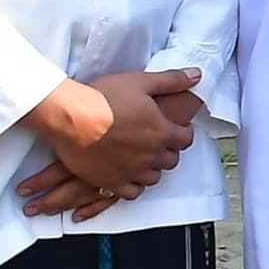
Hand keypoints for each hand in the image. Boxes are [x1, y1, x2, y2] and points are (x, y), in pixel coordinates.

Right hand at [20, 68, 202, 219]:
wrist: (71, 117)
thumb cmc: (105, 97)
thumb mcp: (141, 81)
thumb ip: (172, 81)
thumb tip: (197, 75)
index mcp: (162, 132)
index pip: (185, 140)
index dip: (182, 133)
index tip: (176, 129)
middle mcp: (150, 156)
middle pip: (171, 160)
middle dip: (168, 150)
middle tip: (158, 141)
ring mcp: (131, 171)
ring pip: (153, 178)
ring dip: (152, 168)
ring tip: (143, 158)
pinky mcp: (111, 181)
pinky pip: (132, 193)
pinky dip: (134, 185)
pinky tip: (128, 175)